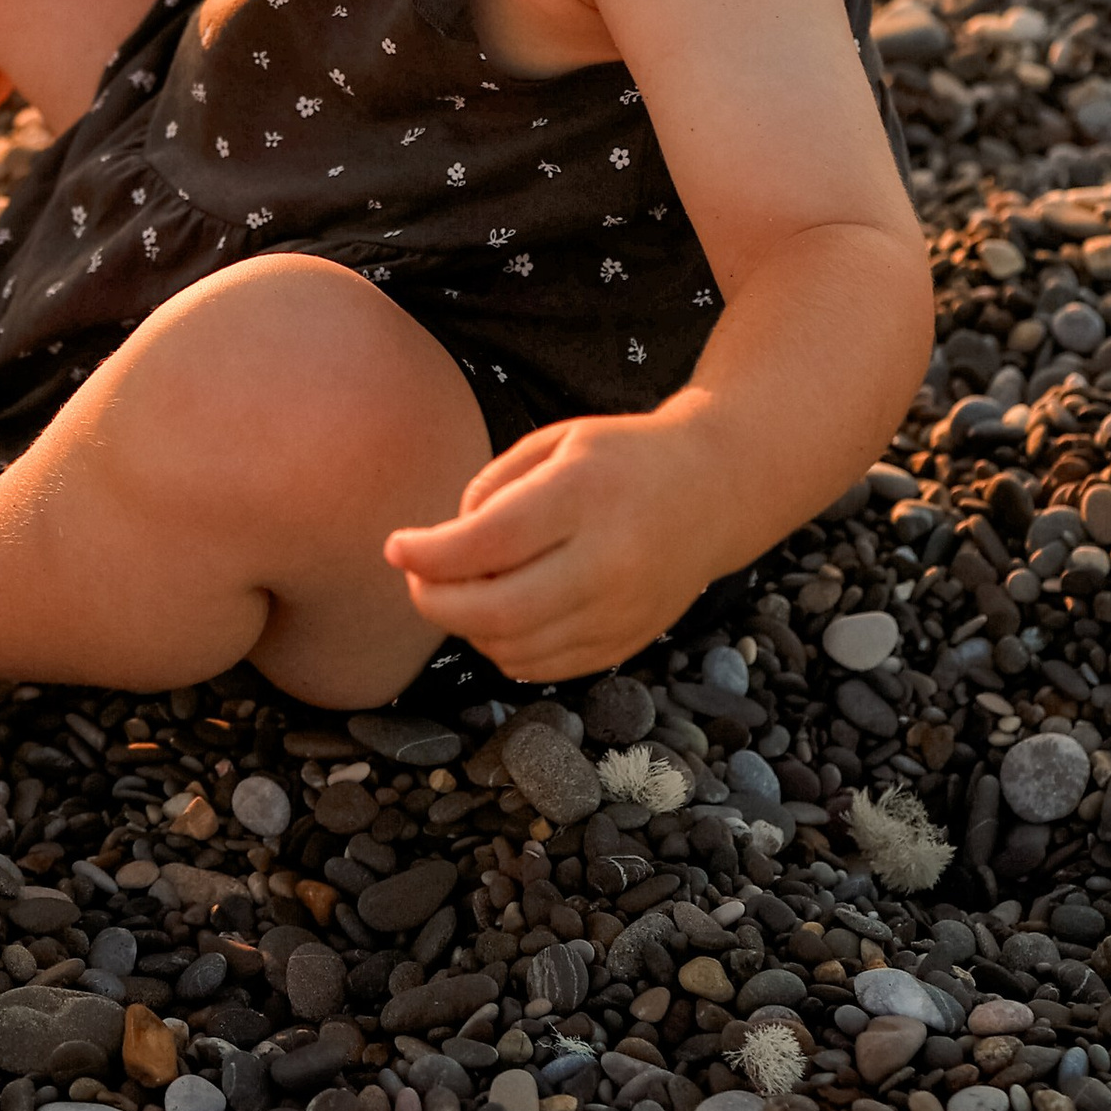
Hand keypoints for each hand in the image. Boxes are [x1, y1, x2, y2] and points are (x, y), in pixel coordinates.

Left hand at [384, 409, 719, 680]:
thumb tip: (443, 546)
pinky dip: (505, 648)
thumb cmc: (622, 458)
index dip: (429, 552)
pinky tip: (499, 615)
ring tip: (461, 590)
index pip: (489, 541)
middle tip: (416, 580)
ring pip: (516, 648)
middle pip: (498, 610)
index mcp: (584, 496)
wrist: (715, 491)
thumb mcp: (556, 443)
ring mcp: (620, 611)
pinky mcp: (625, 643)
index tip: (395, 547)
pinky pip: (544, 667)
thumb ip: (493, 488)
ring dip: (468, 627)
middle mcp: (607, 561)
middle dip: (436, 602)